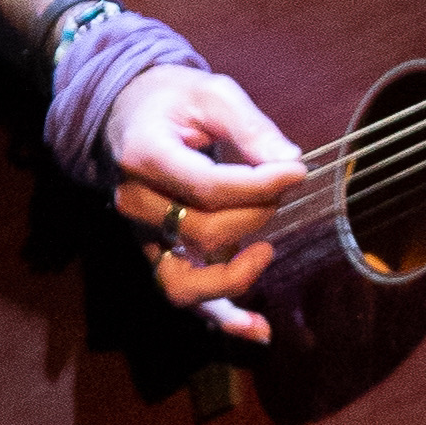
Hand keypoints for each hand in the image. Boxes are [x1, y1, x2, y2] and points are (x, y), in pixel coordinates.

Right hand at [104, 66, 301, 347]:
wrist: (129, 112)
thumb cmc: (174, 100)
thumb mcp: (213, 94)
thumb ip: (251, 127)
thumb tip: (291, 162)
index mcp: (143, 154)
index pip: (205, 186)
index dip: (259, 186)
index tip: (296, 172)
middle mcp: (134, 202)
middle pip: (201, 232)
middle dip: (255, 215)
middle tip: (280, 189)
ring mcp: (141, 235)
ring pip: (183, 282)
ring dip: (234, 277)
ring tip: (268, 252)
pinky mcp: (156, 254)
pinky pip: (183, 298)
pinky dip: (222, 320)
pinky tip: (260, 330)